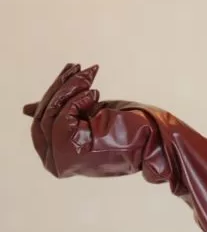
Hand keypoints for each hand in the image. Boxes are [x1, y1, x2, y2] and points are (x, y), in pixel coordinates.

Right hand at [24, 61, 157, 179]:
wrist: (155, 141)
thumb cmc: (127, 130)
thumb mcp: (88, 117)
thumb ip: (60, 114)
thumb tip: (26, 109)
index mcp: (55, 159)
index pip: (41, 121)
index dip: (53, 93)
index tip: (71, 70)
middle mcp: (53, 163)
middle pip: (41, 117)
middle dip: (60, 87)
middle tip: (79, 68)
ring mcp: (60, 160)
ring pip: (50, 114)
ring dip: (71, 88)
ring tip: (90, 75)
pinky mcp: (69, 152)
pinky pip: (63, 116)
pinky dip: (77, 98)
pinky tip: (95, 93)